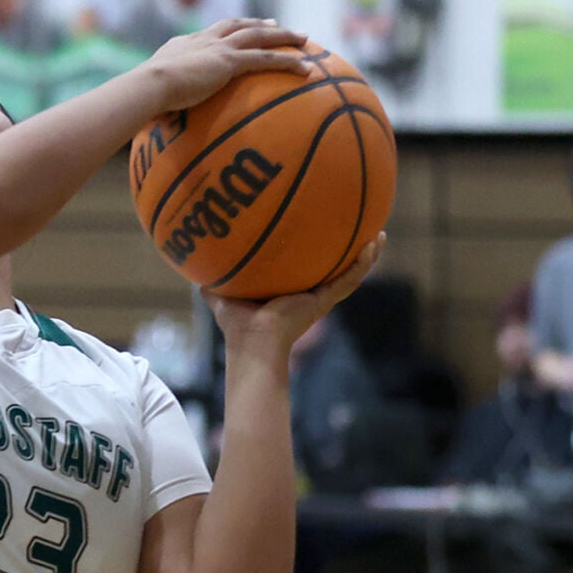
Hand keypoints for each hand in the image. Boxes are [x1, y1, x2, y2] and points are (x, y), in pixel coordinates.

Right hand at [143, 18, 311, 112]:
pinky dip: (289, 62)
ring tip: (304, 39)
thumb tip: (156, 119)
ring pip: (258, 36)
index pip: (211, 32)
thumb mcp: (152, 94)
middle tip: (276, 23)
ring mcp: (218, 48)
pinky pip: (267, 59)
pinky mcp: (230, 62)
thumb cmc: (143, 96)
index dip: (227, 29)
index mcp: (184, 44)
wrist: (148, 86)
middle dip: (258, 24)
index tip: (239, 29)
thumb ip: (160, 101)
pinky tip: (306, 69)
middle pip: (238, 25)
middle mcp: (203, 40)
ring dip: (283, 36)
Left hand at [204, 233, 384, 364]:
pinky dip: (363, 264)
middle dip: (345, 250)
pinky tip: (374, 244)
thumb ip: (210, 276)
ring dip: (365, 255)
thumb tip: (193, 258)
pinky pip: (349, 279)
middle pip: (331, 267)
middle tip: (359, 229)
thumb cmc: (236, 324)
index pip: (303, 267)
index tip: (320, 232)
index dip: (312, 252)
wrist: (252, 343)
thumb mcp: (221, 293)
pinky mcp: (325, 301)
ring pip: (349, 273)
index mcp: (287, 290)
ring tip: (379, 235)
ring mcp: (319, 297)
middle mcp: (306, 293)